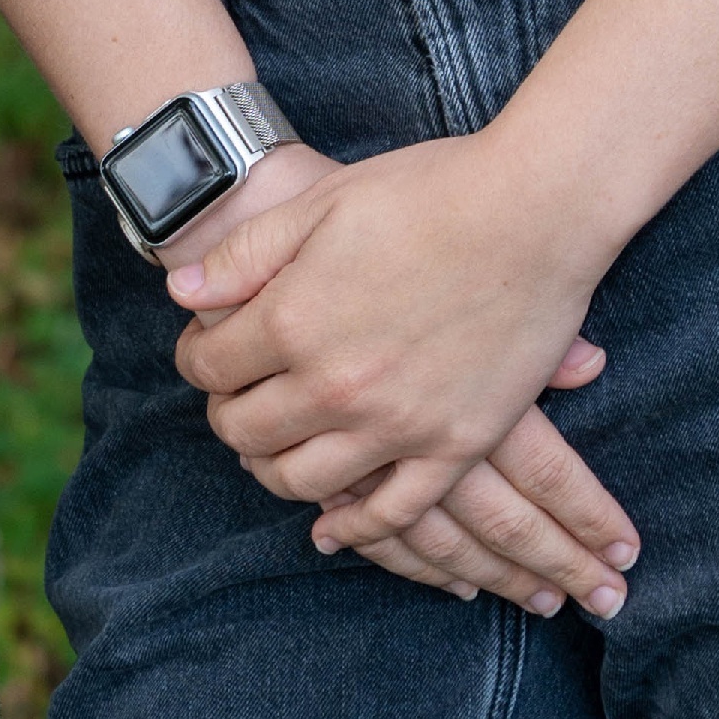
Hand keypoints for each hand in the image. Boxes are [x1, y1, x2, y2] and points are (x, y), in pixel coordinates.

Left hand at [168, 132, 628, 579]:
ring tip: (279, 445)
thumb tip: (181, 293)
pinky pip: (391, 514)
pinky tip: (334, 526)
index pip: (209, 367)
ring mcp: (397, 425)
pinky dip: (354, 528)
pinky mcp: (453, 445)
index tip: (209, 349)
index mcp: (294, 320)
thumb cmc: (430, 190)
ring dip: (275, 469)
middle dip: (229, 413)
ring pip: (304, 481)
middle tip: (239, 395)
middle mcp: (335, 386)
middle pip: (246, 431)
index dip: (198, 357)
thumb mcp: (323, 201)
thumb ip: (246, 255)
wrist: (536, 208)